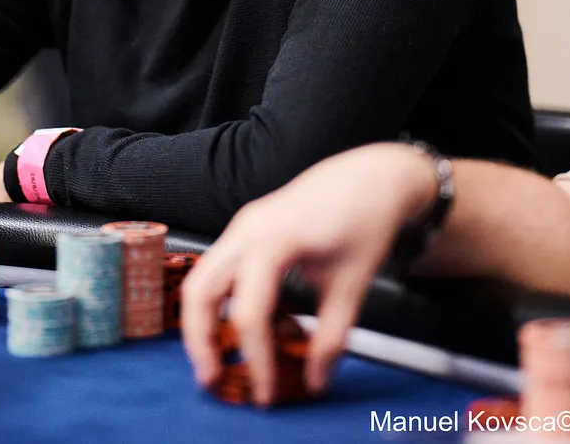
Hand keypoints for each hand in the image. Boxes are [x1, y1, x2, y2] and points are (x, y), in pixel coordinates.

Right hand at [180, 143, 436, 405]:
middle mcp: (247, 230)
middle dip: (200, 341)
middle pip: (200, 291)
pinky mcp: (245, 228)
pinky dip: (220, 303)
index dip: (256, 359)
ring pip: (201, 279)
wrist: (369, 176)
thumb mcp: (353, 286)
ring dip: (202, 323)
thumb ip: (331, 337)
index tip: (267, 393)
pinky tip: (244, 329)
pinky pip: (218, 269)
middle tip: (213, 381)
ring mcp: (241, 225)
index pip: (250, 313)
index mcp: (274, 241)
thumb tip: (315, 381)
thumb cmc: (364, 222)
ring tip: (219, 361)